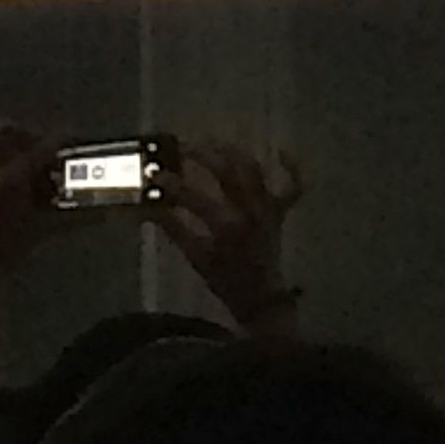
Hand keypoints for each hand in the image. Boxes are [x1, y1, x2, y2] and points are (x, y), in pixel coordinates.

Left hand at [0, 121, 62, 308]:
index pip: (41, 149)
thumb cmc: (11, 252)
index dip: (59, 140)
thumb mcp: (45, 230)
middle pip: (6, 131)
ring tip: (15, 146)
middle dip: (28, 133)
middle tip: (42, 148)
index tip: (69, 137)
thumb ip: (75, 218)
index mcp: (11, 180)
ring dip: (0, 137)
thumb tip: (104, 215)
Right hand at [157, 141, 304, 328]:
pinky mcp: (279, 212)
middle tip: (182, 148)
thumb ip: (175, 229)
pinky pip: (293, 187)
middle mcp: (250, 210)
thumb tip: (151, 207)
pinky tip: (281, 153)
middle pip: (227, 170)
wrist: (261, 298)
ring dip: (233, 153)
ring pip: (254, 170)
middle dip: (203, 155)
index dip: (171, 184)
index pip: (193, 195)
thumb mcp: (196, 257)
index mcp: (226, 224)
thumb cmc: (226, 280)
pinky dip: (291, 169)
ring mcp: (267, 208)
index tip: (154, 176)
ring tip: (213, 144)